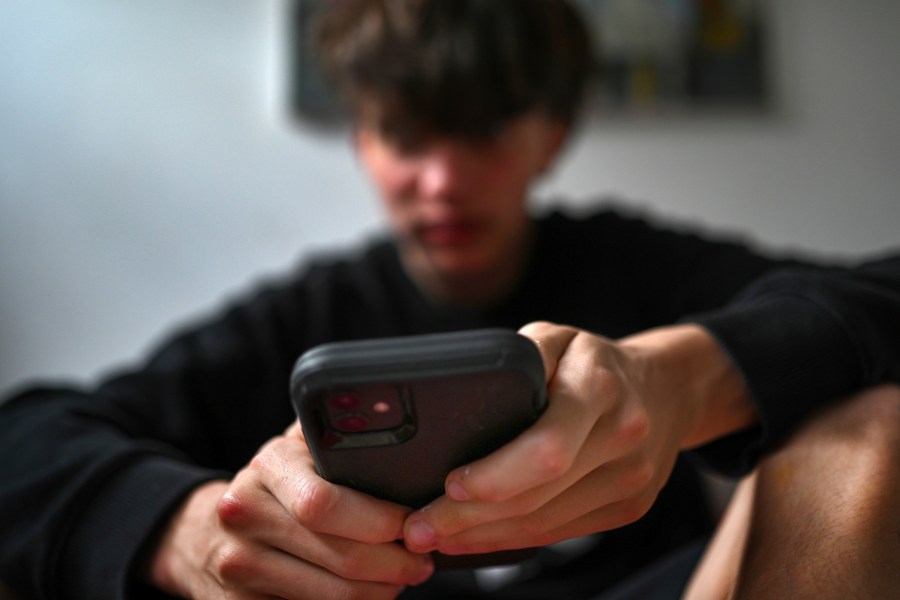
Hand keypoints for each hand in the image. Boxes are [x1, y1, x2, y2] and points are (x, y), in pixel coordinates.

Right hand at [145, 422, 433, 598]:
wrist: (202, 533)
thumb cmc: (272, 488)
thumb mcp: (296, 449)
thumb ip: (335, 435)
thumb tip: (394, 422)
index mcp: (268, 467)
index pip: (326, 503)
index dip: (380, 521)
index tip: (412, 523)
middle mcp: (244, 514)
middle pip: (340, 557)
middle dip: (395, 564)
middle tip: (421, 561)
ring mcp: (238, 565)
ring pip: (334, 596)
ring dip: (380, 592)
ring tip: (401, 578)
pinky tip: (367, 595)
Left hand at [402, 321, 754, 555]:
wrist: (668, 390)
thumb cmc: (596, 361)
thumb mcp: (558, 336)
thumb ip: (519, 357)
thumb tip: (466, 396)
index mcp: (600, 388)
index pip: (547, 448)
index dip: (494, 475)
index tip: (448, 484)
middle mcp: (622, 437)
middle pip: (539, 496)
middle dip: (470, 518)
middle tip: (417, 528)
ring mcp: (631, 480)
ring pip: (547, 524)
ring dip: (484, 537)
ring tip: (435, 538)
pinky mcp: (629, 508)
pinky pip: (562, 534)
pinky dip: (514, 541)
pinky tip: (477, 539)